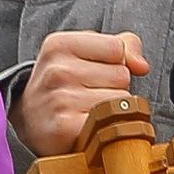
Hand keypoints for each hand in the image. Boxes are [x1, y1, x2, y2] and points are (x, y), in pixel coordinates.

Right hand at [18, 30, 148, 155]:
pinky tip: (87, 126)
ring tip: (85, 110)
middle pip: (121, 75)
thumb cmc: (63, 84)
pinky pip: (112, 122)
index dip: (113, 61)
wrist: (30, 121)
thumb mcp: (85, 52)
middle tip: (86, 94)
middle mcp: (56, 70)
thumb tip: (142, 66)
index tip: (91, 71)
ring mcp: (60, 99)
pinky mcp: (66, 128)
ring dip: (110, 109)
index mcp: (59, 44)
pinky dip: (106, 127)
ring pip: (120, 100)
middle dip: (111, 86)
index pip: (117, 47)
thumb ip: (123, 45)